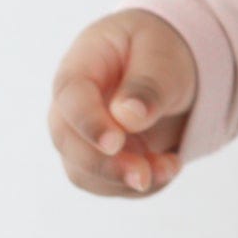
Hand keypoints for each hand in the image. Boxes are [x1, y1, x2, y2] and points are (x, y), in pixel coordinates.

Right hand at [48, 7, 197, 197]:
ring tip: (170, 167)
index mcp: (82, 64)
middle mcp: (72, 104)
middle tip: (143, 176)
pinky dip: (140, 186)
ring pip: (84, 172)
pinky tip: (168, 166)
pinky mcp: (100, 160)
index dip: (88, 122)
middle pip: (67, 141)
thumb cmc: (160, 51)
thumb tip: (127, 117)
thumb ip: (149, 83)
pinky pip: (109, 185)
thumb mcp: (164, 56)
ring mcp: (83, 135)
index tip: (115, 142)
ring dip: (125, 180)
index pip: (71, 96)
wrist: (169, 69)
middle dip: (104, 165)